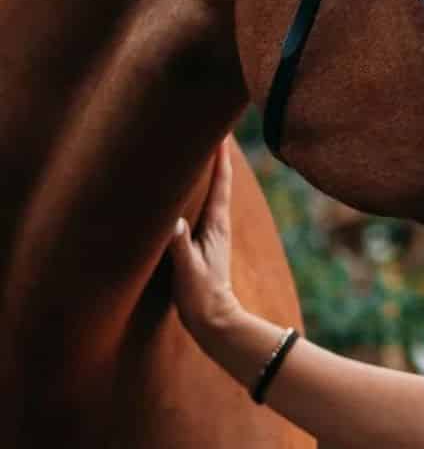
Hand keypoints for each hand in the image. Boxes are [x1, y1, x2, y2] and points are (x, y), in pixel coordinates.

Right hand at [168, 137, 241, 347]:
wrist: (213, 320)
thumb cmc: (200, 295)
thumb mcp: (187, 269)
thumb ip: (180, 246)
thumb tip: (173, 222)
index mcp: (216, 225)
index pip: (221, 184)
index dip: (221, 158)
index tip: (224, 132)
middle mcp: (217, 224)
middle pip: (220, 183)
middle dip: (217, 157)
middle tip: (215, 129)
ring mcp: (211, 233)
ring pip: (212, 194)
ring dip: (209, 173)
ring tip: (202, 151)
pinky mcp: (203, 243)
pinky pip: (202, 209)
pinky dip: (199, 193)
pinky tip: (190, 192)